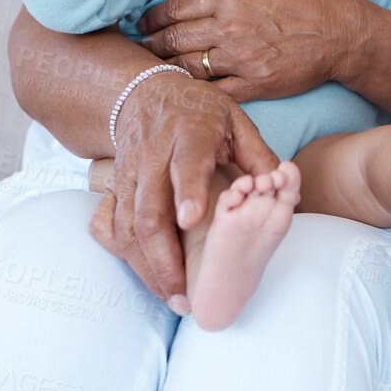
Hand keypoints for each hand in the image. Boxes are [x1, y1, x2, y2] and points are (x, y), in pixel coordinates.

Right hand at [86, 70, 278, 310]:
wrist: (147, 94)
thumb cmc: (201, 111)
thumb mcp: (236, 121)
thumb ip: (257, 155)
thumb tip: (280, 186)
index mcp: (189, 134)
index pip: (187, 164)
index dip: (188, 191)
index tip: (192, 221)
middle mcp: (153, 156)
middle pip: (149, 210)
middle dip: (165, 256)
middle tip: (186, 292)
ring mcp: (129, 174)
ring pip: (128, 227)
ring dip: (147, 267)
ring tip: (172, 296)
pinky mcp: (115, 188)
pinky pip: (110, 227)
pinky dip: (126, 256)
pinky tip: (146, 277)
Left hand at [136, 0, 353, 101]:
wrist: (338, 33)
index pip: (175, 8)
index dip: (152, 17)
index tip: (143, 23)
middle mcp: (230, 28)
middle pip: (174, 39)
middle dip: (150, 44)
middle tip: (140, 47)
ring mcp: (241, 59)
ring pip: (187, 67)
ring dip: (164, 68)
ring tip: (153, 68)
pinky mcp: (254, 85)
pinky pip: (213, 91)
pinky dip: (194, 91)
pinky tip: (183, 88)